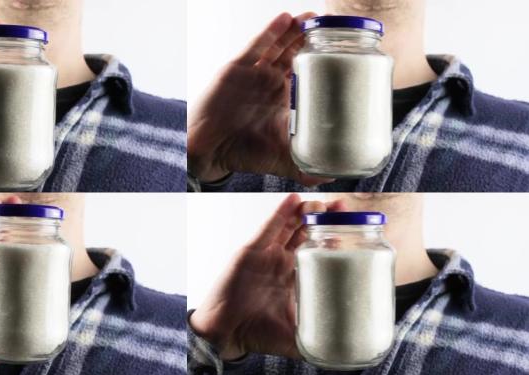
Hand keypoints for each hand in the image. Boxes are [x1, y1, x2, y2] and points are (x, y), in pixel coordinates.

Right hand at [187, 12, 330, 185]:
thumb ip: (306, 167)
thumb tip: (334, 176)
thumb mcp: (281, 161)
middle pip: (295, 53)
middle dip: (312, 38)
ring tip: (313, 16)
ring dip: (295, 29)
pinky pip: (255, 45)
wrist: (210, 152)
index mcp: (283, 99)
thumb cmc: (243, 153)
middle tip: (332, 26)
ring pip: (278, 44)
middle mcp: (270, 82)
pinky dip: (270, 31)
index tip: (345, 52)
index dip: (326, 62)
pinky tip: (285, 18)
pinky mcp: (237, 68)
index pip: (309, 74)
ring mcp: (254, 73)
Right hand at [190, 194, 345, 359]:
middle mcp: (281, 263)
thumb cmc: (255, 334)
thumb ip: (317, 341)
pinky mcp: (251, 250)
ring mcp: (266, 255)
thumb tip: (346, 353)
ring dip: (306, 212)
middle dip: (325, 219)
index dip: (335, 239)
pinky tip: (293, 201)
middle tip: (342, 207)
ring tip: (323, 202)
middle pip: (307, 233)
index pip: (319, 253)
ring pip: (290, 226)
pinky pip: (268, 228)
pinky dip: (280, 213)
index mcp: (293, 279)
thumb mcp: (295, 340)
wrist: (225, 334)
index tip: (354, 229)